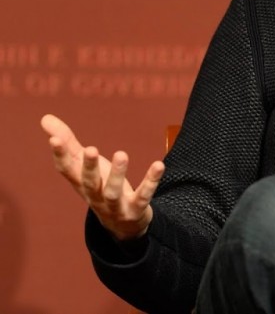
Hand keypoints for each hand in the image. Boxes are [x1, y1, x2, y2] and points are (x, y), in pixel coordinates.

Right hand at [41, 114, 164, 240]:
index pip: (66, 170)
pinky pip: (143, 196)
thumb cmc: (101, 187)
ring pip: (113, 192)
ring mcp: (115, 206)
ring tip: (122, 154)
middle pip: (89, 183)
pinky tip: (159, 165)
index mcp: (81, 183)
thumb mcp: (85, 166)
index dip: (59, 156)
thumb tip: (45, 118)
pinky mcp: (136, 209)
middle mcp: (95, 196)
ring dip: (117, 175)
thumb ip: (68, 143)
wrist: (122, 226)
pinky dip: (150, 182)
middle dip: (89, 167)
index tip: (54, 139)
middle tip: (91, 149)